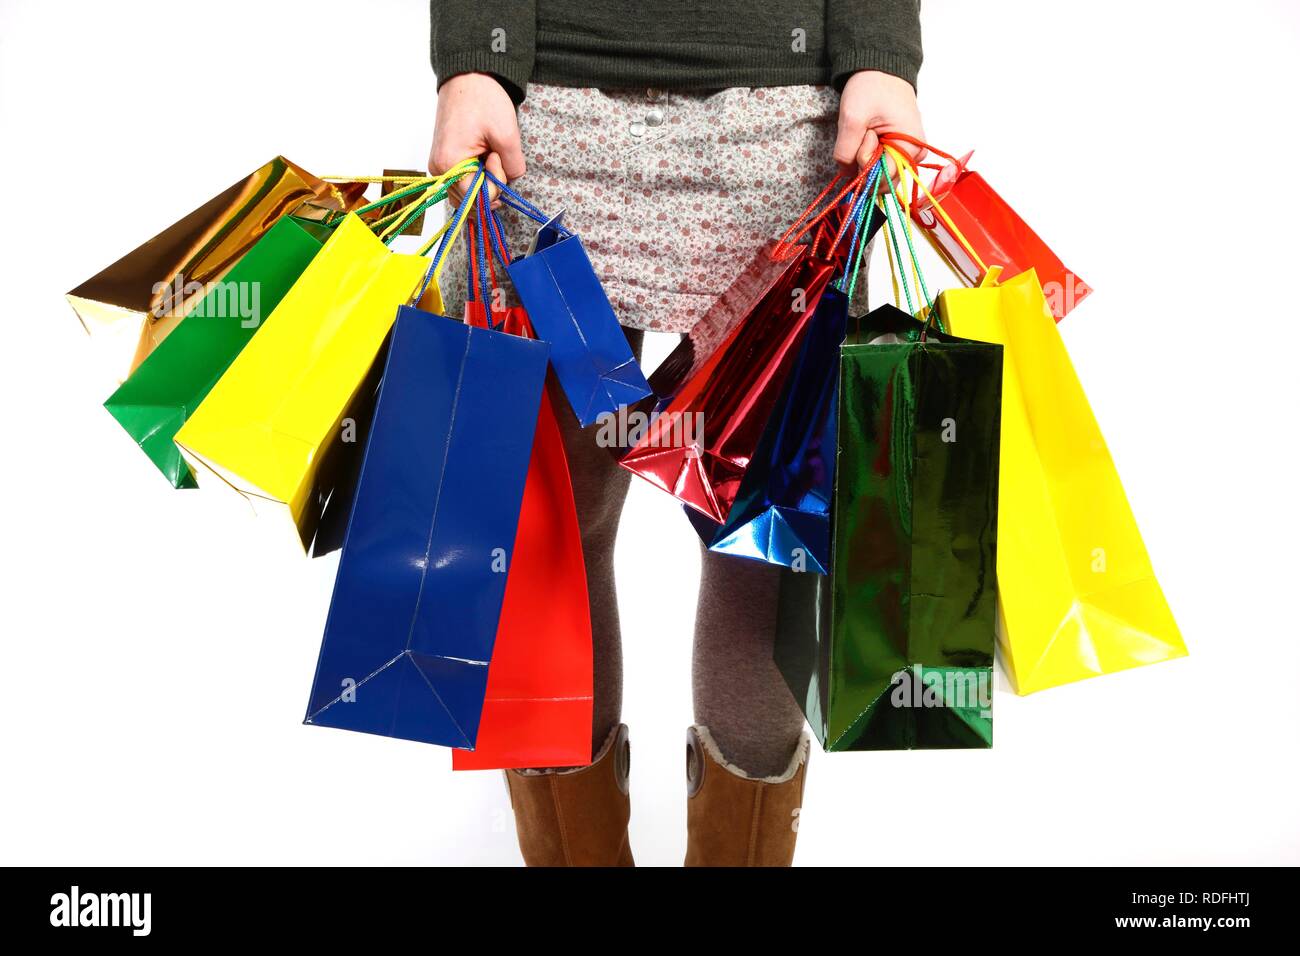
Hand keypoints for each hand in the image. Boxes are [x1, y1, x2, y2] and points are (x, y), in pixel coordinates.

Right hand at [428, 72, 524, 202]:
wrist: (468, 78)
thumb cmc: (483, 100)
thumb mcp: (507, 135)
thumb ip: (513, 167)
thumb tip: (509, 185)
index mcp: (450, 165)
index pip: (477, 198)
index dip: (496, 182)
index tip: (496, 155)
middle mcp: (439, 171)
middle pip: (472, 200)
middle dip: (490, 183)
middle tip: (493, 153)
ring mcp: (439, 168)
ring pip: (469, 194)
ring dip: (485, 180)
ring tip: (487, 153)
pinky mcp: (444, 164)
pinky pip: (464, 184)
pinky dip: (478, 176)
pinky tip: (482, 157)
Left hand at [833, 70, 926, 181]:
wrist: (880, 70)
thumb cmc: (871, 87)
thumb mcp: (852, 117)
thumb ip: (846, 151)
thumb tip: (846, 175)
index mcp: (911, 147)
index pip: (881, 178)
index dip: (864, 165)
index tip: (863, 137)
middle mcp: (914, 156)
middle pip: (880, 180)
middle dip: (864, 162)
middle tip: (864, 134)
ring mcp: (908, 155)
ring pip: (877, 173)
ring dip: (864, 158)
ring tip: (868, 132)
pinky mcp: (899, 152)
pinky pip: (879, 165)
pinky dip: (868, 154)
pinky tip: (870, 136)